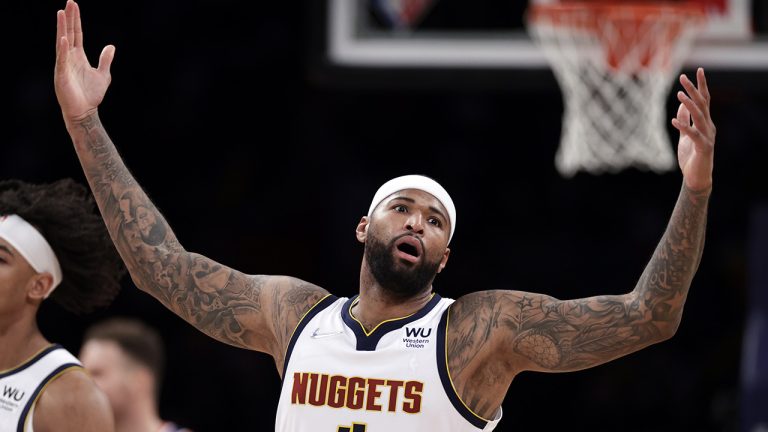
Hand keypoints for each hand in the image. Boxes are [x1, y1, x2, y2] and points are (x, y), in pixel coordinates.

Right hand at [54, 0, 114, 123]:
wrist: (85, 111)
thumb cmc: (91, 95)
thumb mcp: (103, 75)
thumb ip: (105, 60)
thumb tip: (111, 46)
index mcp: (78, 56)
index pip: (77, 34)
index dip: (76, 20)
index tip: (74, 6)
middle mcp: (69, 58)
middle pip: (69, 33)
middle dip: (68, 18)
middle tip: (69, 3)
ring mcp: (64, 65)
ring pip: (62, 43)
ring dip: (62, 28)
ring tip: (61, 13)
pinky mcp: (62, 75)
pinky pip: (62, 60)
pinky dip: (62, 50)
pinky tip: (63, 39)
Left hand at [671, 68, 715, 191]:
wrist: (696, 177)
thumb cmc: (691, 156)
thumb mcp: (685, 135)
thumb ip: (685, 120)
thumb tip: (682, 105)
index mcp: (705, 122)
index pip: (704, 100)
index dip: (701, 86)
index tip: (697, 70)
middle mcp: (709, 127)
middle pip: (702, 104)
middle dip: (693, 90)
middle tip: (683, 77)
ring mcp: (707, 137)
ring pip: (699, 117)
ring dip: (689, 105)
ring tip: (679, 95)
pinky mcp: (703, 148)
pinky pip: (693, 135)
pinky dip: (683, 127)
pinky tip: (673, 121)